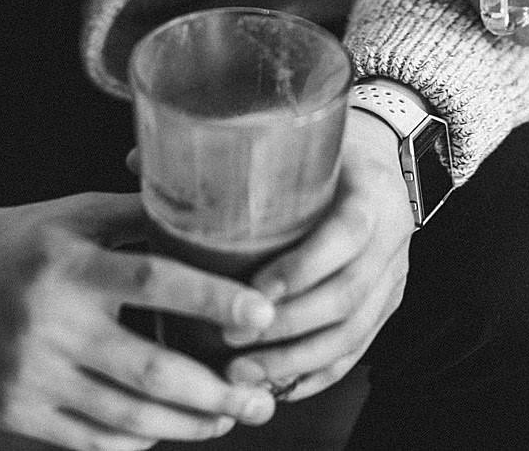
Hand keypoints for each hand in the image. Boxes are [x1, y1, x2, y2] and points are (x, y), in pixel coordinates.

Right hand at [0, 196, 276, 449]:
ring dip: (185, 424)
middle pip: (148, 367)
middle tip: (262, 398)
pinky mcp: (13, 411)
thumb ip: (145, 214)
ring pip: (123, 413)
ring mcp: (29, 374)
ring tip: (228, 419)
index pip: (155, 281)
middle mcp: (49, 322)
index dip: (214, 300)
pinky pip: (86, 439)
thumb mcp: (79, 214)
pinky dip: (134, 440)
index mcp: (71, 264)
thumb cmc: (27, 242)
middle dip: (214, 390)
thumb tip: (222, 205)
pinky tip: (168, 430)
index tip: (266, 314)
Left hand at [224, 117, 414, 403]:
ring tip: (239, 375)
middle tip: (228, 341)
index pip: (348, 233)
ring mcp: (392, 274)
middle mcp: (390, 236)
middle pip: (346, 294)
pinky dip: (315, 374)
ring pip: (351, 332)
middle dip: (286, 327)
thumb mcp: (299, 142)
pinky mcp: (386, 303)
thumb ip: (227, 156)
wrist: (387, 158)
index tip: (255, 290)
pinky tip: (275, 386)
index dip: (304, 267)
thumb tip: (137, 161)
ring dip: (294, 360)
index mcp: (369, 191)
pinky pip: (356, 350)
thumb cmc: (332, 151)